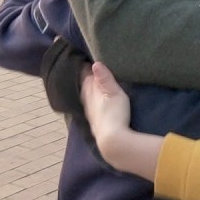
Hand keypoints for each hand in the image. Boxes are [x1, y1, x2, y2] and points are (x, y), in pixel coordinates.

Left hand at [80, 62, 161, 180]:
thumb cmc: (115, 114)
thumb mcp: (114, 93)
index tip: (87, 58)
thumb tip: (95, 63)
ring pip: (85, 95)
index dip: (85, 66)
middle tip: (89, 67)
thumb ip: (105, 78)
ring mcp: (89, 112)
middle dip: (85, 76)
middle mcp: (86, 100)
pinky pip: (89, 105)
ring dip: (88, 88)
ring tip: (92, 81)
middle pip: (83, 85)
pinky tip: (95, 101)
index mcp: (90, 91)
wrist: (113, 141)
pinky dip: (91, 99)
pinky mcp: (94, 121)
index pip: (84, 75)